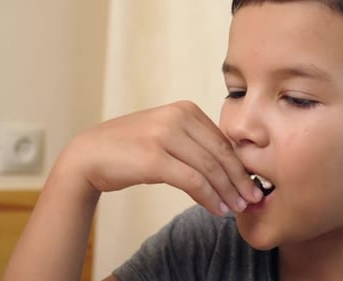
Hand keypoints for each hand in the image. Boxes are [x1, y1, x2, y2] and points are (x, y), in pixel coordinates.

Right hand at [57, 101, 262, 215]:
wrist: (90, 155)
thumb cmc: (131, 149)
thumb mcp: (167, 137)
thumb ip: (195, 144)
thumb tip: (228, 169)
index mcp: (185, 109)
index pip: (223, 141)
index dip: (240, 166)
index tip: (251, 185)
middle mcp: (177, 117)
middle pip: (221, 154)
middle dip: (240, 181)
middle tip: (253, 200)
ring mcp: (165, 135)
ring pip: (210, 168)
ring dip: (227, 192)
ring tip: (236, 208)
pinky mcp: (154, 157)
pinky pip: (193, 181)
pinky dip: (209, 197)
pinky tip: (217, 209)